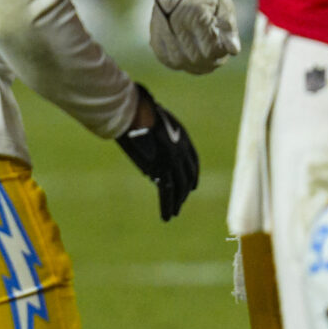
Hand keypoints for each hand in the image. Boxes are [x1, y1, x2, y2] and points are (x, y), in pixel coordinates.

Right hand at [116, 83, 199, 220]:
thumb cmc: (137, 111)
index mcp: (183, 137)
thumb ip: (156, 138)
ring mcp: (173, 161)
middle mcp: (182, 151)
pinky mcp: (161, 169)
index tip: (192, 185)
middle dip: (184, 191)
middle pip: (187, 176)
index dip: (192, 175)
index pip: (193, 161)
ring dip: (177, 202)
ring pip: (179, 188)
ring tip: (173, 213)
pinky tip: (167, 216)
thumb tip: (152, 154)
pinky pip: (166, 193)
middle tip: (181, 201)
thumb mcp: (153, 122)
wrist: (134, 112)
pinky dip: (167, 206)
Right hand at [147, 0, 239, 74]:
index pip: (210, 50)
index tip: (226, 51)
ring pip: (179, 62)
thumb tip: (233, 50)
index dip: (221, 55)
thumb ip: (229, 27)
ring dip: (194, 66)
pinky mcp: (155, 34)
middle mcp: (177, 23)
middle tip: (218, 58)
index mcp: (196, 14)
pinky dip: (178, 63)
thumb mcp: (224, 2)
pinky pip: (165, 58)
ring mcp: (163, 29)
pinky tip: (188, 59)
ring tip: (205, 60)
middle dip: (210, 62)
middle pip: (195, 58)